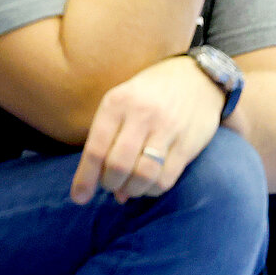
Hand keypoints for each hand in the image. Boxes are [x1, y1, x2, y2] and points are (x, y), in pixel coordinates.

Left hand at [70, 56, 223, 203]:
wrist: (195, 77)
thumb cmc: (148, 95)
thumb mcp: (121, 103)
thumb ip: (107, 140)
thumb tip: (104, 188)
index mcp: (117, 103)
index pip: (96, 149)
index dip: (85, 178)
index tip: (79, 197)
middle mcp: (142, 114)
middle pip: (118, 165)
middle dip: (110, 184)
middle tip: (111, 185)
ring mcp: (168, 128)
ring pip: (143, 175)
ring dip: (131, 190)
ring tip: (129, 187)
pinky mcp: (188, 143)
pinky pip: (166, 179)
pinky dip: (152, 190)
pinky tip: (148, 184)